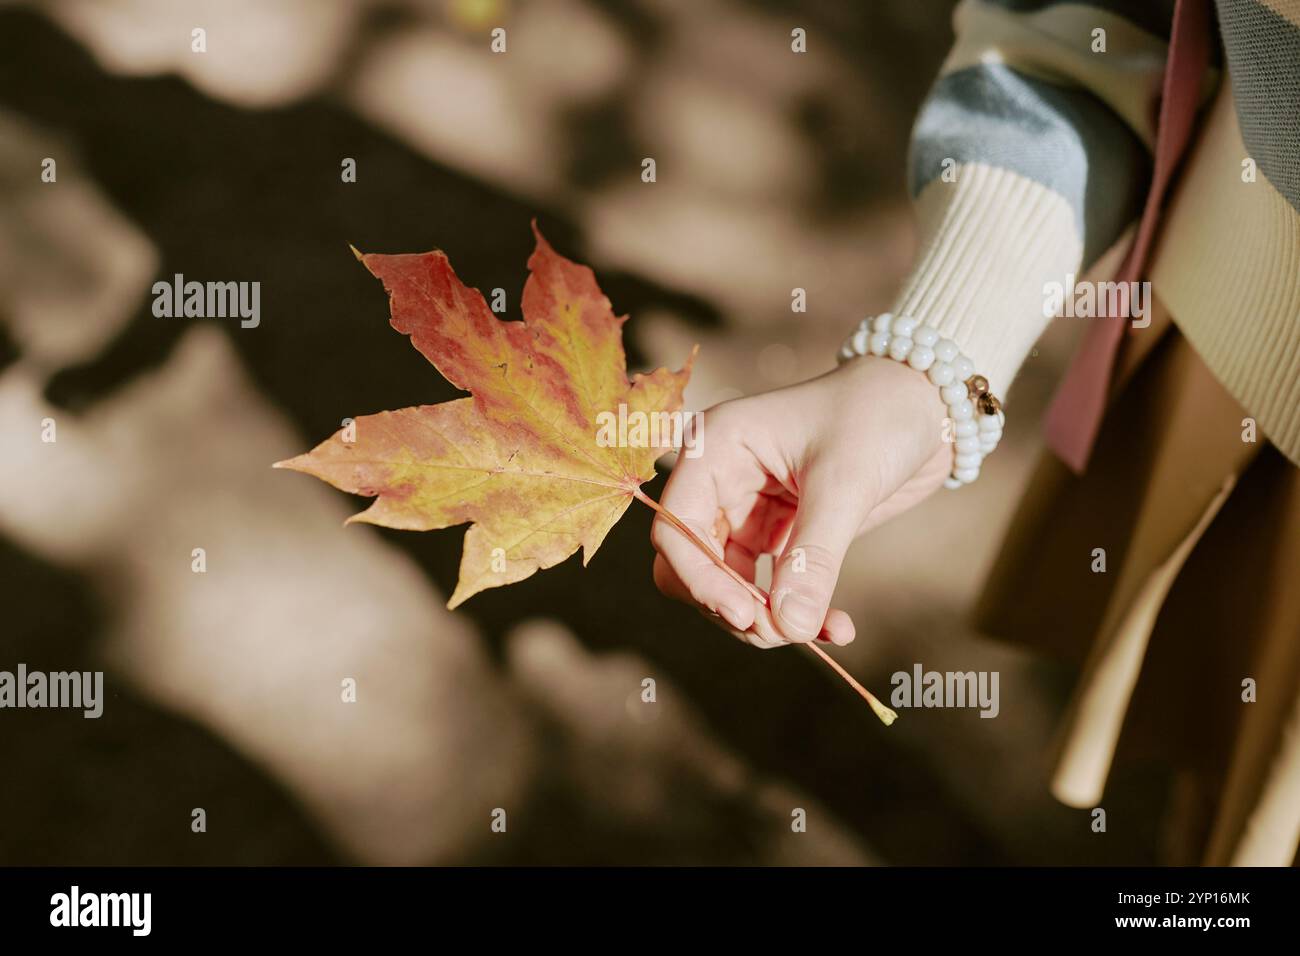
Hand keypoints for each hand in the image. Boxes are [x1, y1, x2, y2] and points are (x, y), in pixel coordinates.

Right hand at [651, 355, 950, 647]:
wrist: (925, 406)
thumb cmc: (877, 416)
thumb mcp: (845, 483)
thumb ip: (813, 557)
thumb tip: (789, 626)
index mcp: (714, 449)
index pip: (676, 529)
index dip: (699, 579)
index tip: (744, 615)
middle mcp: (720, 481)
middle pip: (693, 566)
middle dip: (732, 605)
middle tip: (783, 632)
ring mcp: (746, 510)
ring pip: (728, 586)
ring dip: (766, 618)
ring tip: (820, 631)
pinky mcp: (778, 534)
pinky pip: (769, 588)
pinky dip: (796, 613)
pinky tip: (837, 627)